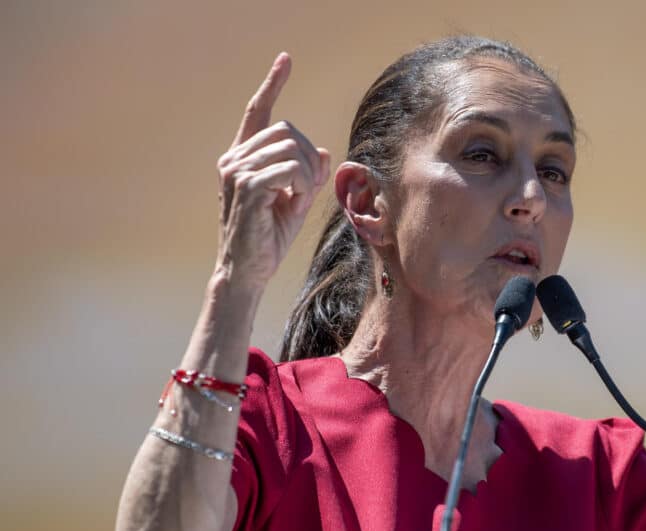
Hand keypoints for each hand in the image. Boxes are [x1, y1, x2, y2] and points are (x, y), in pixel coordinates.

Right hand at [214, 53, 331, 290]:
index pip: (258, 113)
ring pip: (293, 149)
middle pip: (289, 131)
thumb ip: (307, 174)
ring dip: (308, 175)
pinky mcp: (247, 187)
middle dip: (310, 157)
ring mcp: (237, 171)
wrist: (247, 272)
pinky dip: (302, 184)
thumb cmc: (268, 238)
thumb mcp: (295, 201)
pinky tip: (292, 202)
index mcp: (243, 158)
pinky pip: (290, 170)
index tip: (286, 59)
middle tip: (305, 189)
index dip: (272, 85)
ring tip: (297, 199)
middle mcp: (235, 159)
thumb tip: (325, 152)